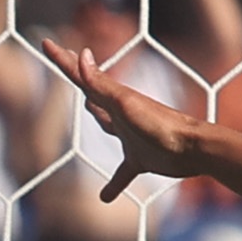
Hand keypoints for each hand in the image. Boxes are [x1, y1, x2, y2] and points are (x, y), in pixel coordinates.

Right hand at [41, 37, 198, 201]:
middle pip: (92, 93)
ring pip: (107, 124)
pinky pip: (123, 172)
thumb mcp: (125, 104)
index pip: (82, 76)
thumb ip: (101, 84)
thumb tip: (81, 55)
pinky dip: (113, 183)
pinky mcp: (142, 159)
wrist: (195, 149)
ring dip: (96, 117)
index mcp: (113, 98)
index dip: (63, 61)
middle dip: (78, 77)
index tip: (46, 42)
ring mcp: (131, 136)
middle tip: (65, 62)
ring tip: (86, 108)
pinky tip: (105, 197)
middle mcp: (120, 114)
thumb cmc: (161, 124)